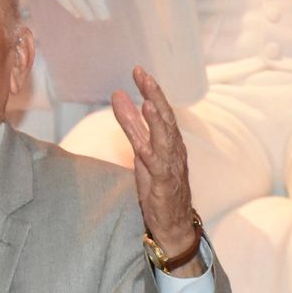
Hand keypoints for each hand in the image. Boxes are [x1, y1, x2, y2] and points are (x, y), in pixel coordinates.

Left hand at [111, 67, 201, 274]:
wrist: (172, 222)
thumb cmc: (157, 184)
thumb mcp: (140, 149)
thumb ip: (130, 123)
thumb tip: (118, 95)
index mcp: (168, 140)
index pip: (160, 109)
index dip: (151, 89)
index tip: (138, 70)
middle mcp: (173, 149)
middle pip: (166, 118)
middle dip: (155, 95)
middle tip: (142, 74)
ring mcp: (170, 166)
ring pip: (166, 139)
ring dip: (157, 121)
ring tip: (148, 101)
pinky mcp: (163, 185)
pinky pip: (158, 167)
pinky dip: (153, 153)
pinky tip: (145, 146)